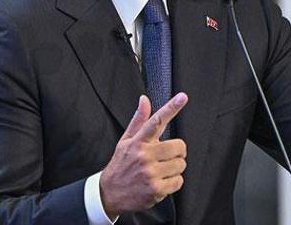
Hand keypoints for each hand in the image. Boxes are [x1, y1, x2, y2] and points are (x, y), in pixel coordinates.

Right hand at [100, 93, 188, 217]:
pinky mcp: (156, 190)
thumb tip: (144, 99)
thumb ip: (139, 120)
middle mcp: (144, 156)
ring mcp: (150, 173)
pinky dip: (173, 182)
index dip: (171, 108)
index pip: (156, 121)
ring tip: (161, 171)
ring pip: (180, 165)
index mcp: (138, 141)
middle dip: (177, 152)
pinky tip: (161, 182)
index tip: (182, 97)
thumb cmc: (121, 164)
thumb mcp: (126, 141)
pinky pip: (178, 181)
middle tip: (168, 156)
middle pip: (178, 146)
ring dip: (175, 168)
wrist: (109, 194)